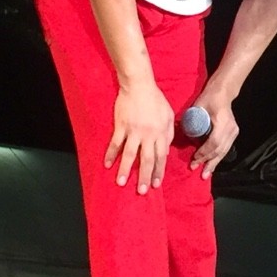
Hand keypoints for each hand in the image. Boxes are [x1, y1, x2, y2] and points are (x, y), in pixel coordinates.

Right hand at [105, 79, 174, 193]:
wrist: (139, 85)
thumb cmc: (155, 99)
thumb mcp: (169, 114)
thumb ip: (169, 133)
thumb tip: (167, 150)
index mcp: (161, 132)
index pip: (161, 156)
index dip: (158, 171)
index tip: (156, 184)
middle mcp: (148, 134)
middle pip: (146, 159)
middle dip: (144, 176)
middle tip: (141, 191)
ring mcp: (133, 130)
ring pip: (129, 154)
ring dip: (125, 170)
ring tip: (121, 183)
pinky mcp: (121, 126)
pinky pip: (115, 143)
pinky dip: (111, 155)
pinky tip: (107, 165)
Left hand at [188, 95, 239, 179]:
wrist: (222, 93)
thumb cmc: (209, 98)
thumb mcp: (198, 107)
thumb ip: (191, 121)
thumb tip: (181, 135)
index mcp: (222, 122)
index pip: (214, 142)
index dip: (204, 152)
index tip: (194, 158)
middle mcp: (231, 128)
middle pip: (219, 150)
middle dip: (207, 161)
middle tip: (195, 168)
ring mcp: (233, 132)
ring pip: (223, 151)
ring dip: (213, 163)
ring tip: (205, 174)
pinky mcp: (233, 134)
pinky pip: (225, 149)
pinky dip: (217, 158)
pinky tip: (212, 165)